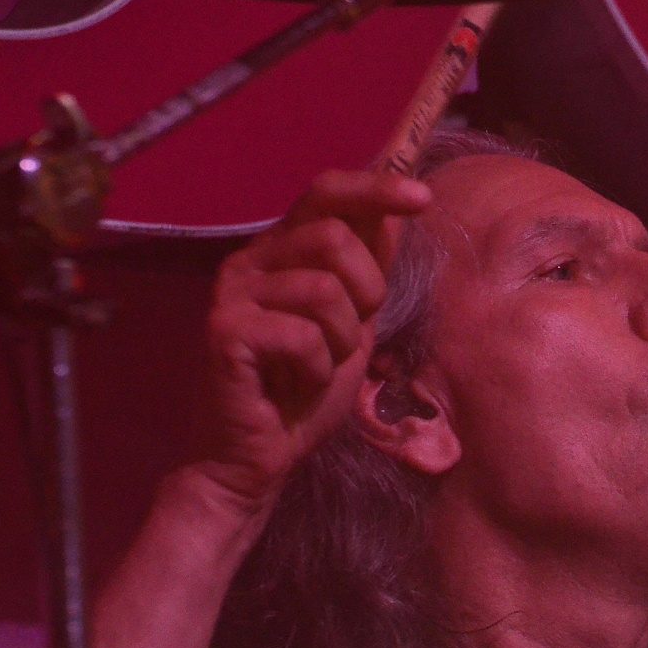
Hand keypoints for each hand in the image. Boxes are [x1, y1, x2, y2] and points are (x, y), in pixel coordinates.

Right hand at [189, 170, 431, 510]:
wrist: (258, 457)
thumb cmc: (304, 390)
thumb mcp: (355, 321)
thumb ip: (371, 266)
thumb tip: (401, 205)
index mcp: (281, 250)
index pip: (326, 192)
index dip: (375, 189)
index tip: (423, 198)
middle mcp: (251, 260)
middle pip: (333, 237)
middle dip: (364, 292)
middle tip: (345, 337)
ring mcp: (232, 292)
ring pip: (321, 289)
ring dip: (340, 339)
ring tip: (316, 366)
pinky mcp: (223, 330)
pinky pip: (300, 334)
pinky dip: (316, 368)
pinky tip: (295, 385)